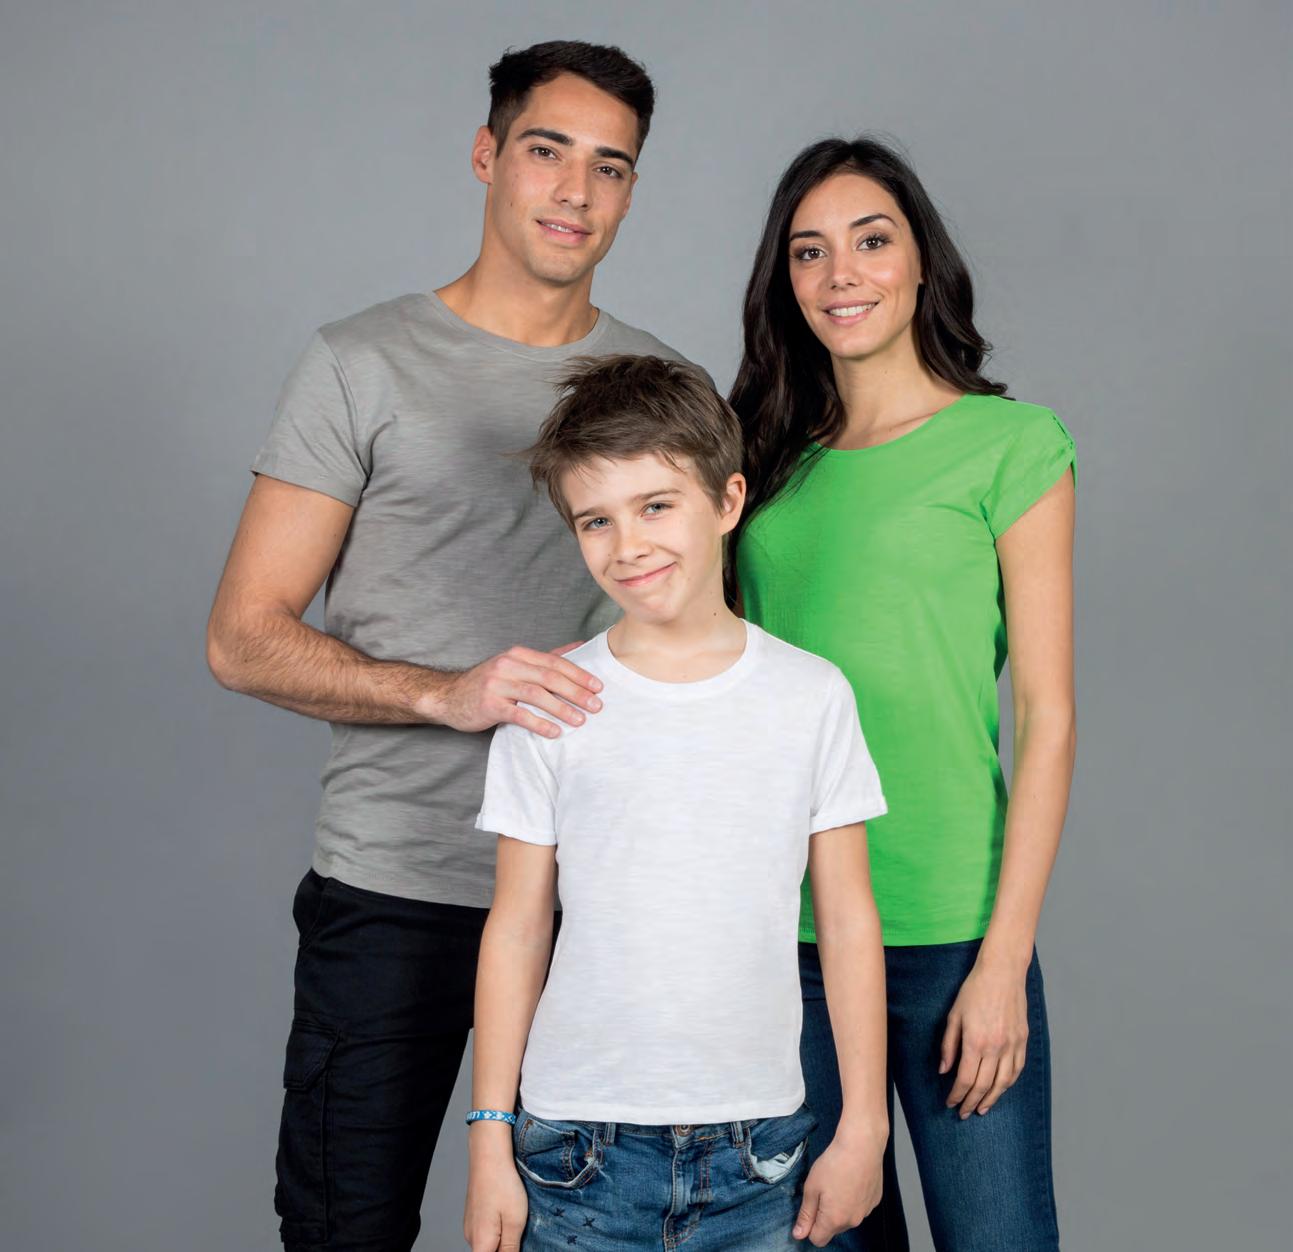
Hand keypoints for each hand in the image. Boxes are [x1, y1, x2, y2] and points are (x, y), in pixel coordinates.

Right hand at [431, 642, 602, 737]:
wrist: (448, 697)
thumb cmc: (488, 684)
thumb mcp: (515, 666)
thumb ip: (546, 659)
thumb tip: (579, 646)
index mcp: (518, 655)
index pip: (554, 662)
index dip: (579, 674)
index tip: (599, 687)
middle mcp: (508, 665)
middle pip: (549, 677)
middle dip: (576, 692)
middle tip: (596, 706)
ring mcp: (497, 684)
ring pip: (536, 695)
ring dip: (561, 708)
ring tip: (580, 720)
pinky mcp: (489, 705)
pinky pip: (519, 715)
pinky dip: (539, 723)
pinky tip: (554, 732)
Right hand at [463, 1147, 527, 1250]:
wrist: (489, 1155)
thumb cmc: (503, 1185)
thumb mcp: (515, 1222)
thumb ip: (511, 1249)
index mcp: (480, 1244)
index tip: (517, 1244)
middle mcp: (471, 1238)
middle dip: (506, 1248)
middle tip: (522, 1232)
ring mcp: (471, 1225)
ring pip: (489, 1243)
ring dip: (503, 1238)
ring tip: (516, 1219)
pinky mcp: (474, 1215)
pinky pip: (487, 1231)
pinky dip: (498, 1228)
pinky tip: (508, 1211)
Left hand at [792, 1133, 883, 1246]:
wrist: (861, 1145)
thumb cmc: (834, 1163)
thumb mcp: (811, 1187)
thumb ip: (806, 1214)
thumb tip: (798, 1235)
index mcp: (834, 1220)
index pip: (818, 1239)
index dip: (810, 1227)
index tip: (809, 1208)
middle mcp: (853, 1221)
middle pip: (833, 1229)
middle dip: (825, 1216)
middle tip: (823, 1190)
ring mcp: (866, 1211)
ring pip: (848, 1218)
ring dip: (840, 1208)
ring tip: (838, 1182)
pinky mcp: (875, 1200)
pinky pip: (860, 1207)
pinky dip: (854, 1199)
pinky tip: (851, 1180)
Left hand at [939, 955, 1028, 1117]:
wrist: (1002, 974)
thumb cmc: (974, 991)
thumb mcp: (954, 1016)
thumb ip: (949, 1045)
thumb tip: (944, 1070)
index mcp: (975, 1041)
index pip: (964, 1079)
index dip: (957, 1095)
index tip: (951, 1103)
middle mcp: (995, 1047)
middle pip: (983, 1085)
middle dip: (971, 1102)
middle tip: (964, 1112)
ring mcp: (1012, 1045)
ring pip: (1002, 1083)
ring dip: (991, 1099)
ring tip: (982, 1108)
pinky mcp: (1023, 1041)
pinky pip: (1016, 1070)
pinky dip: (1008, 1084)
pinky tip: (1000, 1090)